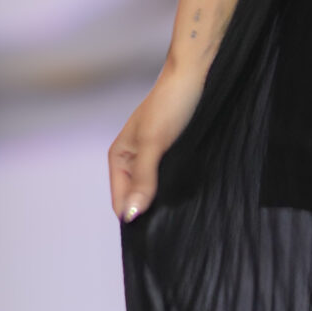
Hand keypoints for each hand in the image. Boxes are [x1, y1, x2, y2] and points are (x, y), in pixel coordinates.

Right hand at [109, 61, 205, 220]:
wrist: (193, 78)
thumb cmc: (170, 105)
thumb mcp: (154, 144)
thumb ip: (143, 179)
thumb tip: (130, 214)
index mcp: (118, 157)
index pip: (119, 201)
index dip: (133, 216)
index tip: (153, 232)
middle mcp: (132, 160)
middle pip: (135, 198)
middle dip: (148, 210)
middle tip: (170, 222)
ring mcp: (151, 157)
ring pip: (152, 190)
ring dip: (162, 199)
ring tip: (179, 209)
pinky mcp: (169, 153)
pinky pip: (167, 179)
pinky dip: (173, 187)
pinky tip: (186, 191)